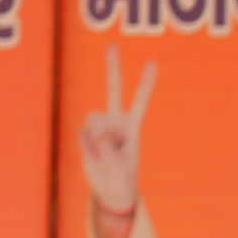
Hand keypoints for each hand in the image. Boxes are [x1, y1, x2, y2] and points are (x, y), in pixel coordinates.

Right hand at [80, 48, 154, 237]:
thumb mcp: (121, 167)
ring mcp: (99, 127)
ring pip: (94, 118)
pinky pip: (84, 132)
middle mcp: (115, 122)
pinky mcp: (85, 134)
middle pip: (113, 90)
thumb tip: (95, 131)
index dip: (145, 83)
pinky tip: (93, 154)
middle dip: (113, 68)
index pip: (140, 101)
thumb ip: (108, 147)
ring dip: (98, 136)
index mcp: (132, 127)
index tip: (152, 63)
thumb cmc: (123, 181)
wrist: (110, 192)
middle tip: (112, 45)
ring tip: (105, 154)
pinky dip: (88, 144)